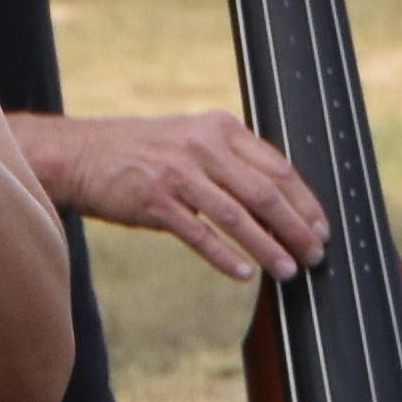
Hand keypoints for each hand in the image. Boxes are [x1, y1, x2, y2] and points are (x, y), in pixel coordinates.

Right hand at [28, 110, 327, 279]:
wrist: (81, 154)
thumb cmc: (142, 152)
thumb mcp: (192, 140)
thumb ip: (232, 161)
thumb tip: (279, 201)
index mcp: (220, 128)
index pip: (278, 167)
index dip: (305, 202)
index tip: (321, 228)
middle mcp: (203, 146)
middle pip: (264, 192)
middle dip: (295, 228)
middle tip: (314, 255)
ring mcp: (178, 173)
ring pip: (236, 216)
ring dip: (267, 247)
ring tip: (287, 271)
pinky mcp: (154, 200)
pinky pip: (198, 233)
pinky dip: (224, 255)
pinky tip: (243, 273)